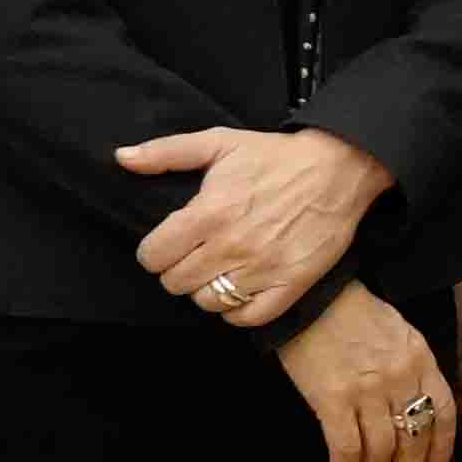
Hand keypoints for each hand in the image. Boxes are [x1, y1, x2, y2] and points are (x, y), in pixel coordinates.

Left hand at [116, 122, 387, 325]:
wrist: (338, 169)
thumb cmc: (276, 157)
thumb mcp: (219, 142)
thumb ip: (166, 152)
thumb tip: (122, 158)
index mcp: (208, 214)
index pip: (154, 256)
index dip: (154, 251)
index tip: (166, 245)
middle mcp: (231, 246)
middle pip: (175, 283)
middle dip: (177, 269)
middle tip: (193, 255)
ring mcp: (261, 270)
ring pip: (207, 302)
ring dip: (206, 289)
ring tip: (218, 270)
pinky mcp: (290, 285)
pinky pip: (247, 318)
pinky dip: (237, 310)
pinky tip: (239, 290)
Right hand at [276, 285, 455, 461]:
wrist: (311, 295)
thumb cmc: (352, 311)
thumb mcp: (399, 332)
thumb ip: (412, 366)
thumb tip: (412, 405)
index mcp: (421, 358)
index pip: (443, 411)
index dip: (442, 446)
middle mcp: (400, 378)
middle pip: (414, 436)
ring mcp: (368, 390)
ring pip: (382, 448)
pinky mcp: (333, 399)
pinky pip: (346, 447)